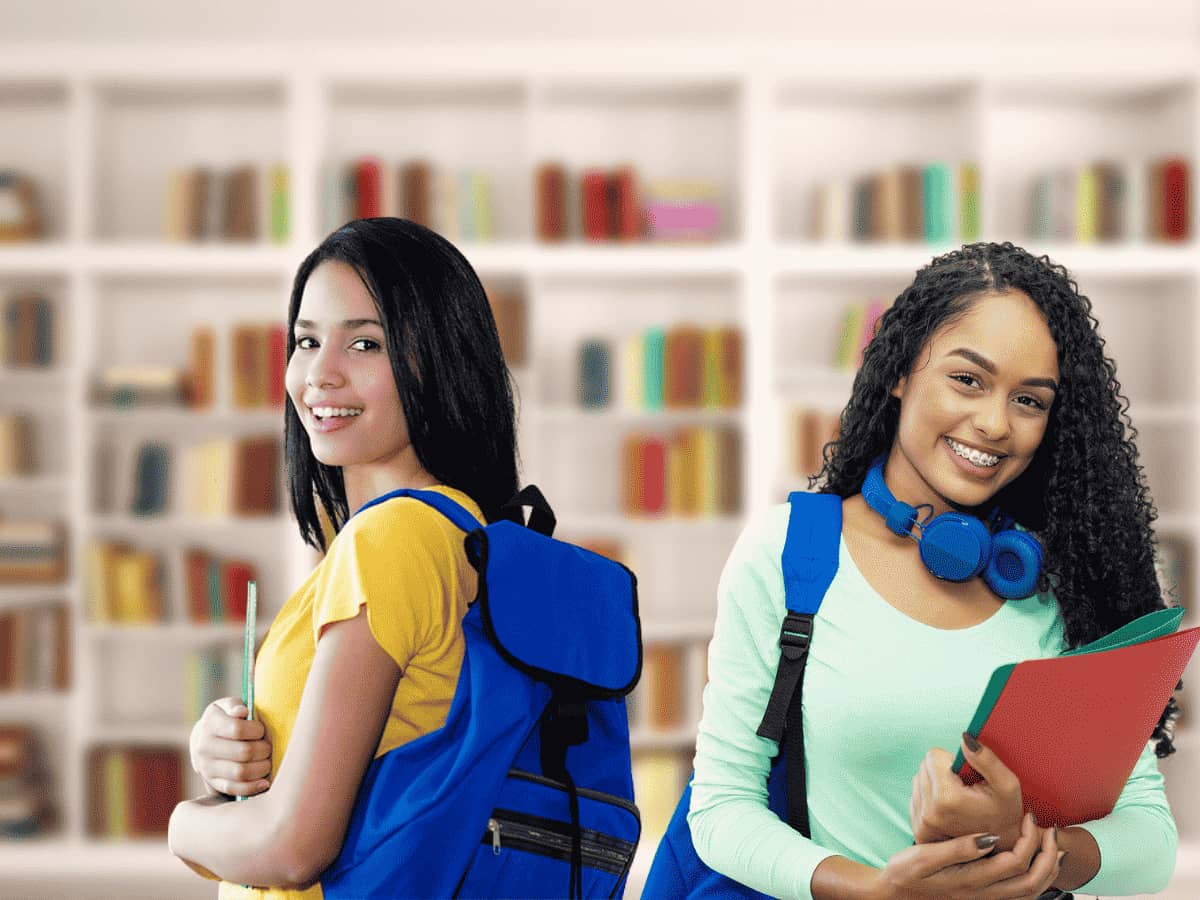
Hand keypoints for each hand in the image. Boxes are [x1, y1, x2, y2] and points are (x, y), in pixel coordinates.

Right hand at [189, 697, 271, 797]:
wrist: (204, 740)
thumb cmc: (226, 719)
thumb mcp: (228, 706)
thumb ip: (235, 706)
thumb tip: (242, 711)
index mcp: (210, 723)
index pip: (238, 729)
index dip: (257, 730)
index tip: (261, 730)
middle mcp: (204, 746)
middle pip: (243, 752)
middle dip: (263, 750)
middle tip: (269, 747)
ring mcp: (207, 767)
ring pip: (240, 772)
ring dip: (261, 768)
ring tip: (268, 761)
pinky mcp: (212, 783)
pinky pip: (235, 789)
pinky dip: (253, 787)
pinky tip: (264, 782)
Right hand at [874, 811, 1062, 899]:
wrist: (894, 896)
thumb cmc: (905, 873)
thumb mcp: (923, 857)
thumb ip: (957, 848)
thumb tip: (990, 837)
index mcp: (971, 880)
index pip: (1015, 862)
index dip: (1029, 839)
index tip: (1028, 815)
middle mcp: (983, 894)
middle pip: (1032, 881)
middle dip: (1048, 856)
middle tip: (1051, 830)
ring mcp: (984, 899)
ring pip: (1030, 892)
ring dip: (1047, 870)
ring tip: (1053, 847)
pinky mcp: (982, 898)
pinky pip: (1019, 894)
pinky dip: (1036, 880)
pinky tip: (1034, 863)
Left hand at [910, 733, 1024, 849]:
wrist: (1003, 849)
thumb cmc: (1007, 813)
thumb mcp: (1007, 785)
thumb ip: (986, 759)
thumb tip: (965, 738)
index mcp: (946, 800)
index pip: (932, 756)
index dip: (952, 761)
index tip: (967, 776)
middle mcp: (928, 814)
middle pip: (924, 767)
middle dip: (943, 772)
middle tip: (964, 789)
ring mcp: (921, 825)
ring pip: (919, 780)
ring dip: (936, 784)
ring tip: (958, 800)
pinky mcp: (918, 831)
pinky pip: (916, 797)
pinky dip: (930, 797)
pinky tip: (949, 809)